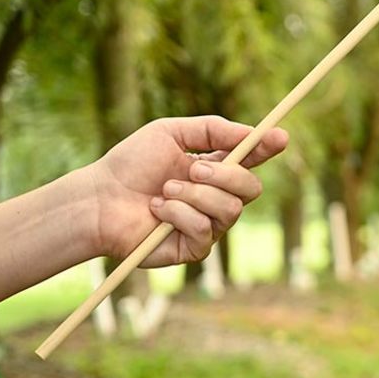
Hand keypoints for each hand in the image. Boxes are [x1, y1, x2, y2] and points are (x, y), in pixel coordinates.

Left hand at [88, 116, 288, 266]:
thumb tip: (252, 132)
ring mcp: (208, 224)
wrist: (98, 199)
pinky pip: (206, 229)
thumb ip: (212, 129)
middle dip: (224, 176)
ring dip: (194, 195)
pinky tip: (158, 211)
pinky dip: (179, 214)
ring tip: (164, 191)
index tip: (280, 137)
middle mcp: (216, 198)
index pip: (251, 160)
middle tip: (192, 169)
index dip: (268, 148)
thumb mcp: (170, 133)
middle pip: (251, 189)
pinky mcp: (195, 248)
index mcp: (214, 169)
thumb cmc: (129, 165)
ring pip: (230, 210)